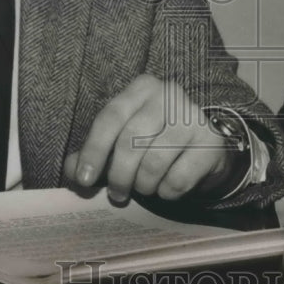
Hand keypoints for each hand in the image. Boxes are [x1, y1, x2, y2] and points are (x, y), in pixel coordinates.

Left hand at [64, 75, 235, 201]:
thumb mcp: (122, 141)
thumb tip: (73, 170)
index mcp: (142, 88)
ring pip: (154, 162)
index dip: (94, 150)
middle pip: (131, 140)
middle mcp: (169, 94)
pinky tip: (167, 185)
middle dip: (119, 175)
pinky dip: (167, 192)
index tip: (85, 179)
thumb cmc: (155, 142)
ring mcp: (193, 116)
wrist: (203, 149)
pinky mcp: (210, 142)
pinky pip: (178, 178)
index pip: (111, 117)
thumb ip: (94, 153)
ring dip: (144, 185)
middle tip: (116, 194)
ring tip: (145, 187)